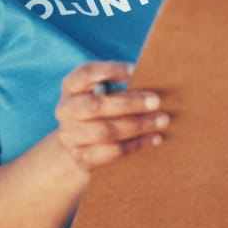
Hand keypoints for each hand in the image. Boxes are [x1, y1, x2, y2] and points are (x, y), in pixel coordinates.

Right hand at [51, 62, 167, 171]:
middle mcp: (66, 109)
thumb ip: (122, 86)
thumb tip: (154, 77)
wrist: (79, 146)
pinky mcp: (82, 157)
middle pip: (95, 106)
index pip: (86, 73)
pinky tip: (155, 138)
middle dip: (129, 103)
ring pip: (104, 131)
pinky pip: (111, 152)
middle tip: (156, 101)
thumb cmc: (101, 110)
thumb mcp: (104, 93)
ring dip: (137, 125)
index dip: (110, 70)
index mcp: (71, 86)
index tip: (135, 70)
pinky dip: (136, 144)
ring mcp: (70, 135)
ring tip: (162, 120)